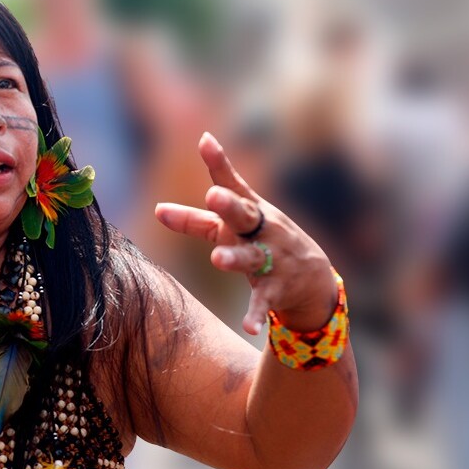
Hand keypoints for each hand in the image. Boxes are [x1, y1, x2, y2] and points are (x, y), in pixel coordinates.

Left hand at [155, 133, 336, 334]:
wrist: (312, 277)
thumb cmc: (262, 242)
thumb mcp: (233, 229)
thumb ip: (196, 220)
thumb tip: (157, 209)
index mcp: (250, 211)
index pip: (232, 183)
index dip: (218, 162)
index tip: (204, 141)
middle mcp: (262, 230)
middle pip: (244, 215)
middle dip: (229, 205)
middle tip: (213, 195)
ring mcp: (271, 259)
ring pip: (251, 258)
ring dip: (235, 258)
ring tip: (217, 259)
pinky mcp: (276, 288)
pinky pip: (263, 302)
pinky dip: (256, 314)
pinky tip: (249, 327)